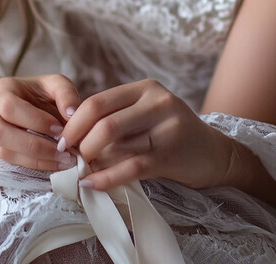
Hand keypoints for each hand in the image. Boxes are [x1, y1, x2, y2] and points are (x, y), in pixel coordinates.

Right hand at [0, 74, 80, 170]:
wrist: (17, 106)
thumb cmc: (38, 95)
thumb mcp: (53, 85)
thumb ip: (65, 93)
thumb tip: (72, 113)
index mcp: (0, 90)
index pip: (10, 107)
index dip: (35, 121)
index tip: (60, 130)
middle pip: (1, 132)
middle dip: (35, 145)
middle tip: (63, 152)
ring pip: (3, 152)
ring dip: (34, 160)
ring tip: (61, 161)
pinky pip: (6, 164)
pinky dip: (30, 167)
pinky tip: (51, 165)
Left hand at [58, 79, 231, 190]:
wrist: (214, 154)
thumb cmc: (172, 134)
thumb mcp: (146, 114)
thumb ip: (116, 118)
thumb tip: (72, 137)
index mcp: (145, 89)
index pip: (98, 101)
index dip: (74, 122)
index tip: (61, 139)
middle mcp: (157, 102)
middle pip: (103, 122)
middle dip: (79, 143)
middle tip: (68, 159)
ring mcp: (166, 127)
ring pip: (115, 144)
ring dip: (91, 163)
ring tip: (78, 172)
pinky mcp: (171, 154)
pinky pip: (131, 168)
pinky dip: (106, 178)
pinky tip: (91, 185)